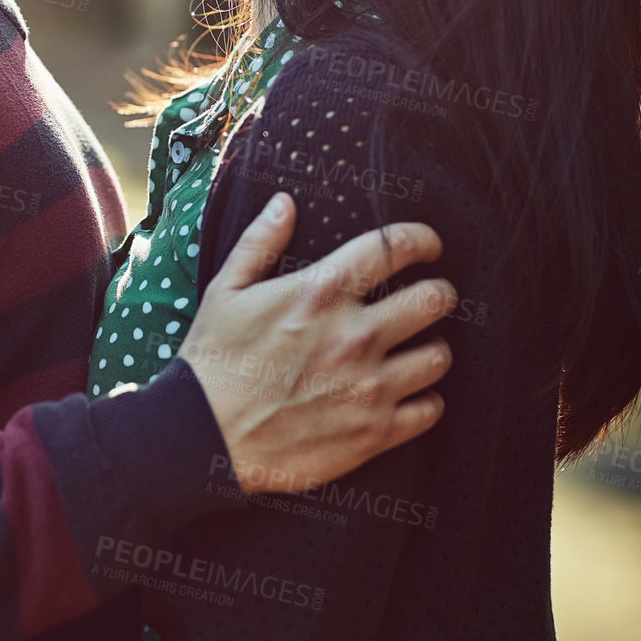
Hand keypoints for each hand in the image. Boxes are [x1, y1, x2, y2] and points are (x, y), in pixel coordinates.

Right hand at [180, 194, 453, 493]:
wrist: (201, 437)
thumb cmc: (212, 360)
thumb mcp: (226, 290)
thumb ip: (260, 242)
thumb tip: (284, 203)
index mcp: (321, 292)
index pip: (394, 248)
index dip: (422, 240)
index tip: (428, 246)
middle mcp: (354, 335)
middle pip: (434, 300)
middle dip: (437, 294)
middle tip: (429, 299)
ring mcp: (368, 386)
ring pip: (439, 356)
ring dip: (432, 348)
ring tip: (418, 349)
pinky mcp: (373, 432)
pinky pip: (430, 410)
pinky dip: (424, 401)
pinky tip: (407, 395)